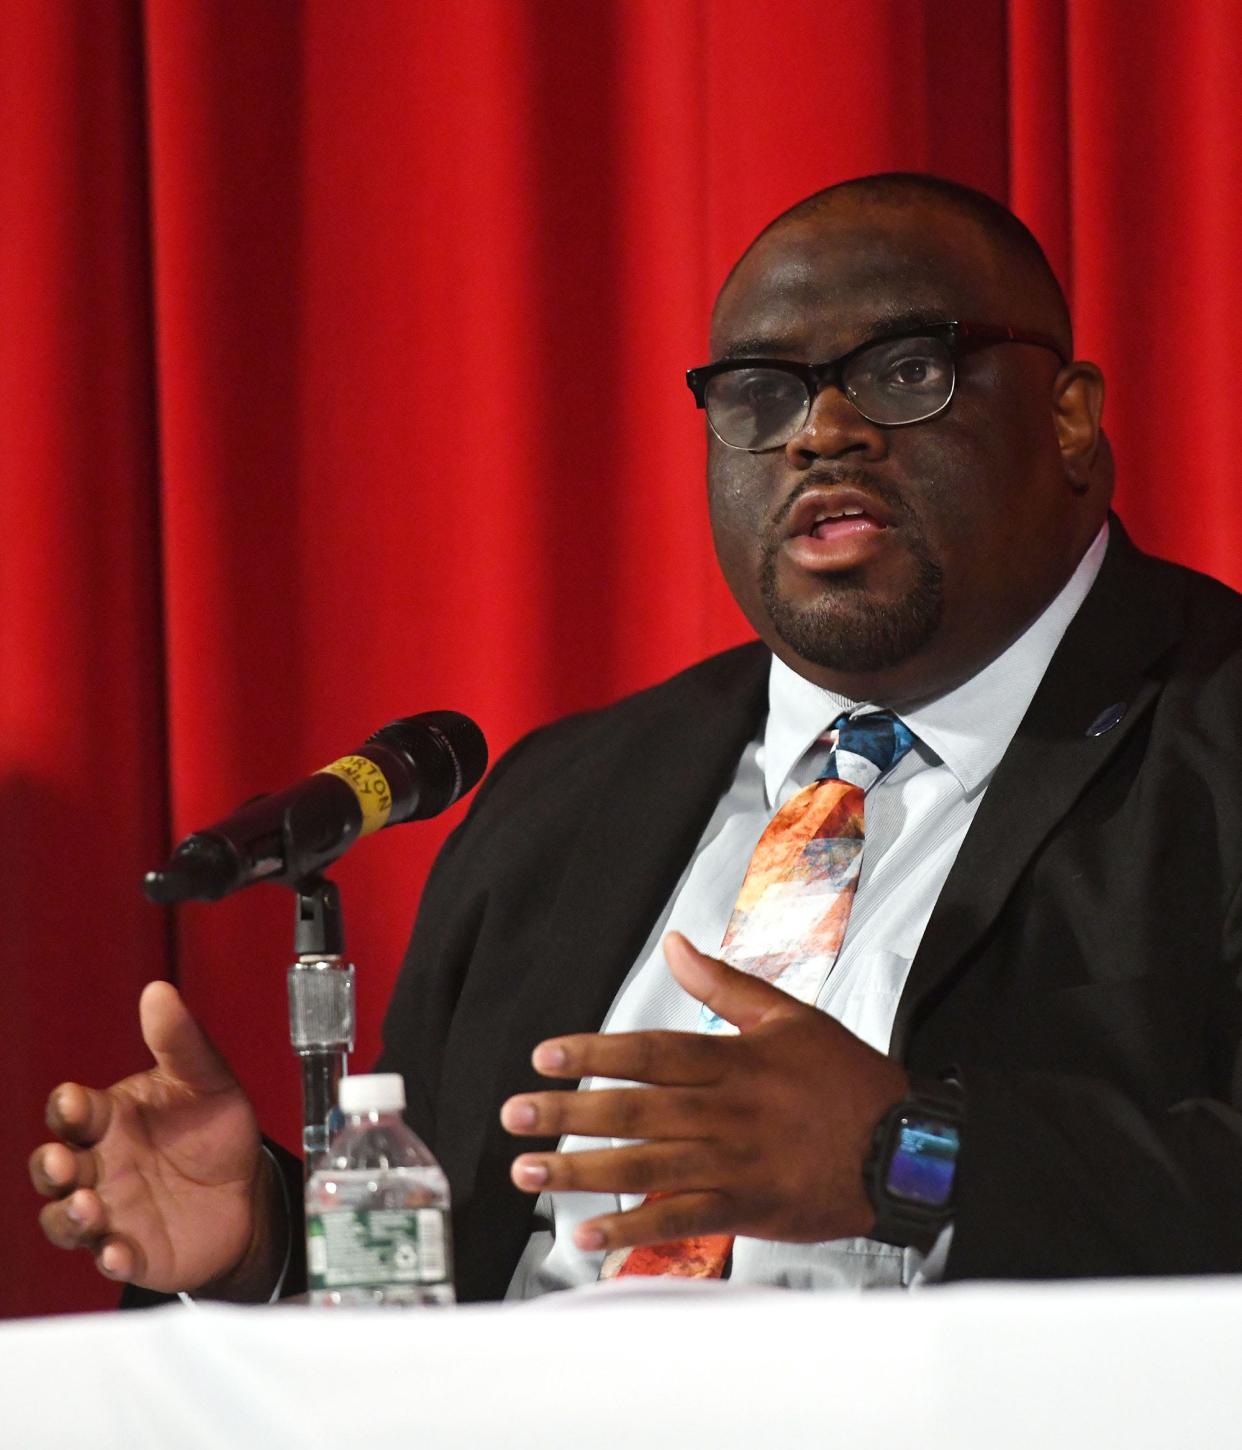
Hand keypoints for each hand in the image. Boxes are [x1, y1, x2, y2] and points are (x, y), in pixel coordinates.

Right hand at [29, 981, 279, 1297]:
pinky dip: (111, 1257)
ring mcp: (112, 1213)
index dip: (68, 1108)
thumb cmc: (212, 1129)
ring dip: (70, 1216)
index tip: (75, 1103)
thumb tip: (159, 991)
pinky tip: (120, 1252)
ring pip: (66, 1220)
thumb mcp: (206, 1079)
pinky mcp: (135, 1252)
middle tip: (65, 1164)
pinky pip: (111, 1259)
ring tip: (90, 1208)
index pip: (72, 1112)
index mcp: (110, 1120)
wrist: (249, 1188)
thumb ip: (180, 1041)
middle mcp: (100, 1167)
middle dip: (51, 1168)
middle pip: (54, 1170)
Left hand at [501, 932, 908, 1254]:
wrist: (904, 1149)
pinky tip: (591, 1237)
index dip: (594, 1053)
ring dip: (583, 1172)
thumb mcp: (790, 1016)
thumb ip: (724, 983)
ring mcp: (734, 1162)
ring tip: (530, 1173)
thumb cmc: (846, 1079)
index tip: (545, 1055)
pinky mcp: (746, 1206)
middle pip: (634, 1108)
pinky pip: (682, 1219)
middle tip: (514, 1115)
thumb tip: (675, 944)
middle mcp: (726, 1110)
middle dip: (568, 1112)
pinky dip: (634, 1230)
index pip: (650, 1051)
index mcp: (733, 1060)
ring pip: (646, 1165)